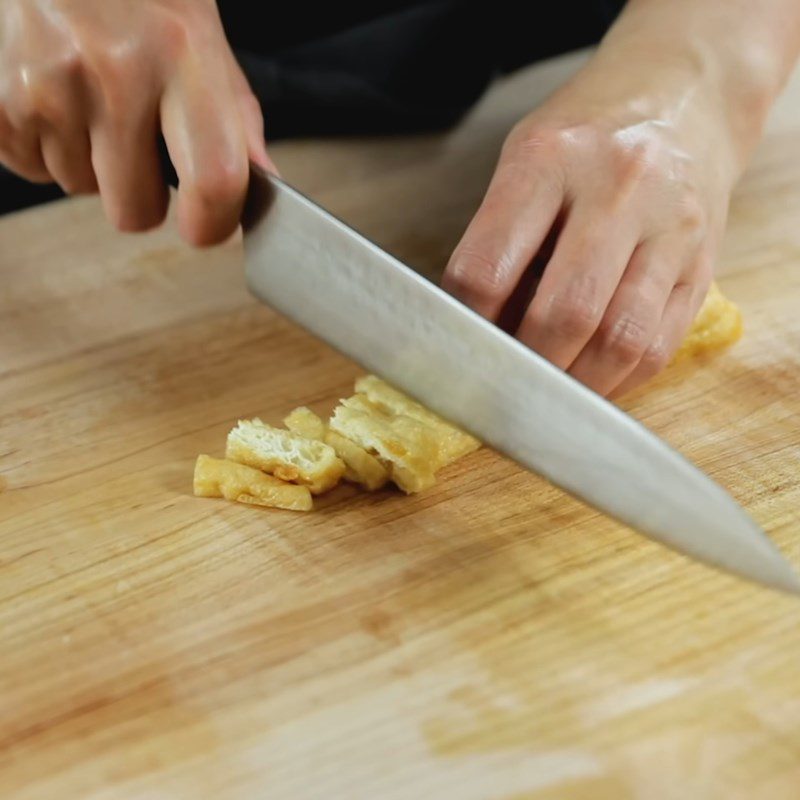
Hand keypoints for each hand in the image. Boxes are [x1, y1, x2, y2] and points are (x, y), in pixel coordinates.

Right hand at [0, 0, 273, 244]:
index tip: (205, 226)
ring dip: (91, 163)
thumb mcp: (203, 35)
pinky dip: (47, 147)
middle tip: (141, 147)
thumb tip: (265, 182)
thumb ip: (236, 116)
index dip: (213, 224)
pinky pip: (32, 169)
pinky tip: (57, 97)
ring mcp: (46, 83)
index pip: (212, 181)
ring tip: (91, 100)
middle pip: (135, 212)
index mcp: (181, 54)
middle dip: (143, 198)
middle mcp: (112, 70)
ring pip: (81, 190)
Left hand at [444, 73, 733, 397]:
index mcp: (547, 160)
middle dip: (525, 369)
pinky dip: (616, 381)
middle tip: (502, 389)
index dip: (465, 328)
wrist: (686, 94)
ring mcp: (670, 227)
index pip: (486, 270)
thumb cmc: (585, 136)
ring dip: (575, 386)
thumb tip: (475, 331)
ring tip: (546, 396)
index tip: (458, 353)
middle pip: (563, 313)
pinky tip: (589, 383)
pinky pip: (659, 347)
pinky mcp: (702, 263)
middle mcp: (616, 189)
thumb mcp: (524, 160)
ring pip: (619, 340)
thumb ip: (498, 239)